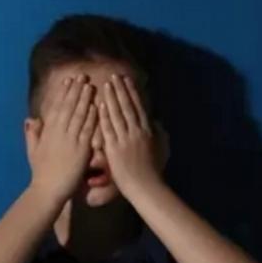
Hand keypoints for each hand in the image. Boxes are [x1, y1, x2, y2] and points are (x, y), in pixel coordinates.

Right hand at [25, 75, 97, 202]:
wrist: (48, 189)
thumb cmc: (41, 172)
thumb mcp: (33, 151)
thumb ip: (32, 134)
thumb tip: (30, 119)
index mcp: (47, 132)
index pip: (56, 108)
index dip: (62, 93)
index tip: (68, 81)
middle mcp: (58, 132)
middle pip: (68, 107)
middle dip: (75, 90)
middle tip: (82, 76)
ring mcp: (70, 140)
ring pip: (78, 115)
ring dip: (84, 99)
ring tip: (90, 85)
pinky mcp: (80, 149)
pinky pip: (87, 130)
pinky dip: (92, 117)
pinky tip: (96, 106)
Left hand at [98, 74, 169, 198]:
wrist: (146, 186)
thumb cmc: (153, 170)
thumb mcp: (160, 148)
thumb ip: (159, 134)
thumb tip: (157, 123)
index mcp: (147, 131)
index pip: (138, 106)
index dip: (132, 92)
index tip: (126, 80)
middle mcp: (137, 131)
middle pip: (127, 106)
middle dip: (121, 89)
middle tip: (114, 75)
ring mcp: (125, 139)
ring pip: (118, 114)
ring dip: (112, 97)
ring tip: (106, 84)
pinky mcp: (115, 148)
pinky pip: (109, 128)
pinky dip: (105, 115)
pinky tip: (101, 104)